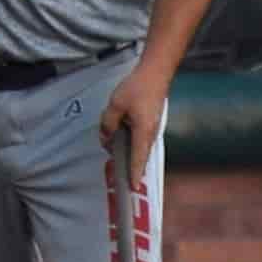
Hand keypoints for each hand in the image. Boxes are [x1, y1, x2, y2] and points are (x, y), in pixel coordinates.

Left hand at [99, 64, 171, 185]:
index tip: (134, 188)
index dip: (135, 174)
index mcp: (143, 132)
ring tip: (112, 147)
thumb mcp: (116, 104)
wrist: (155, 73)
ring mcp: (152, 129)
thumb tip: (105, 137)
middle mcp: (151, 134)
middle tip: (120, 174)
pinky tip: (119, 133)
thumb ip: (108, 123)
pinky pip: (140, 138)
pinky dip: (130, 141)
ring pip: (139, 146)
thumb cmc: (137, 88)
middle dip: (130, 166)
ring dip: (128, 151)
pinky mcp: (150, 123)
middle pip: (139, 156)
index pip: (138, 159)